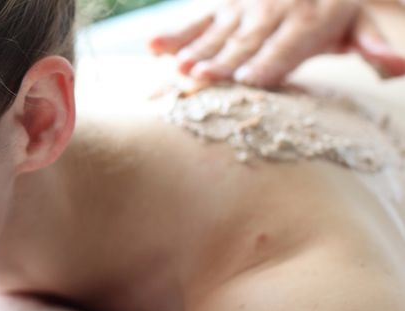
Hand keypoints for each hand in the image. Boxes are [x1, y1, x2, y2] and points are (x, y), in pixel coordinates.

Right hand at [149, 0, 404, 86]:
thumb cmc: (340, 8)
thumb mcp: (365, 22)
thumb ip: (375, 44)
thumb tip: (396, 66)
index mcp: (308, 23)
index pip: (284, 49)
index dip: (266, 64)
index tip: (247, 80)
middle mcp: (271, 13)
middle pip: (245, 44)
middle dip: (222, 62)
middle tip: (201, 80)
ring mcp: (242, 8)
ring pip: (217, 34)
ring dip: (196, 52)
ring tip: (180, 70)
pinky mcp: (221, 5)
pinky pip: (195, 19)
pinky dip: (173, 35)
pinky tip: (151, 48)